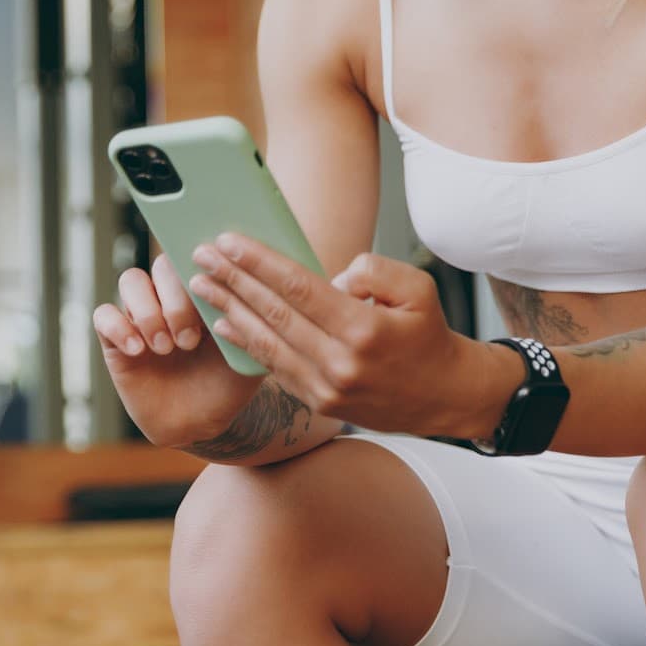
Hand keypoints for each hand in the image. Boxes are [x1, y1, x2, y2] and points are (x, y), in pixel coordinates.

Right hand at [91, 252, 264, 447]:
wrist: (200, 425)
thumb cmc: (227, 385)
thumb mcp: (248, 355)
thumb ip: (251, 325)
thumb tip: (249, 292)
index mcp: (205, 290)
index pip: (197, 257)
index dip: (200, 268)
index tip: (209, 290)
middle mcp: (170, 295)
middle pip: (163, 265)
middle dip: (176, 301)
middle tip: (189, 341)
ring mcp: (142, 314)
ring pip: (131, 279)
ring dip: (148, 311)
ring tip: (165, 347)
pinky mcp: (116, 339)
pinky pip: (103, 315)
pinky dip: (119, 328)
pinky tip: (138, 351)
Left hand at [188, 233, 493, 436]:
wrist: (444, 395)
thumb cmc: (428, 333)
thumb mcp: (417, 288)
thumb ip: (373, 270)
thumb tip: (330, 277)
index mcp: (363, 329)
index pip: (298, 287)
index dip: (259, 262)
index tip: (229, 241)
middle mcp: (340, 362)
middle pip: (274, 313)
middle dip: (233, 280)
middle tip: (201, 255)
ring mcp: (327, 388)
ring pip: (267, 343)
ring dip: (229, 311)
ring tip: (201, 286)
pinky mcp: (320, 404)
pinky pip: (276, 368)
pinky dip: (248, 344)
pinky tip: (226, 324)